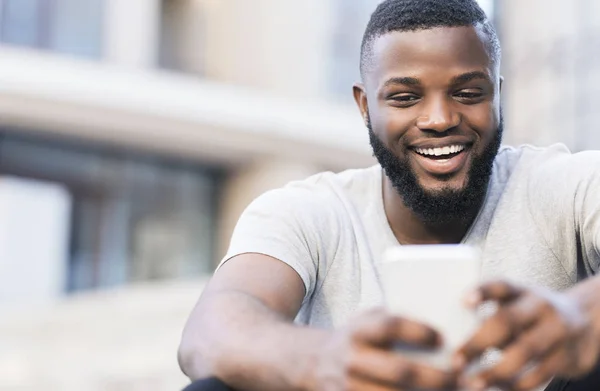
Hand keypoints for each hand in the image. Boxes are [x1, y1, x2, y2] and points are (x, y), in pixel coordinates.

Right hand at [308, 308, 458, 390]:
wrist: (314, 363)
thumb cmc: (356, 339)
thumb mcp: (366, 321)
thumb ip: (392, 319)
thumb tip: (441, 318)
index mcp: (358, 332)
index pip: (389, 327)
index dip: (417, 331)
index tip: (442, 337)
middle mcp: (352, 360)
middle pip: (398, 371)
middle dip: (434, 377)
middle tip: (460, 374)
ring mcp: (349, 387)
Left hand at [454, 280, 599, 390]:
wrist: (584, 323)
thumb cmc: (532, 316)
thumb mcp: (517, 305)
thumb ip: (493, 316)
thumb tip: (458, 342)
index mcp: (522, 291)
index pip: (500, 286)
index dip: (482, 291)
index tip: (464, 302)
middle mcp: (540, 307)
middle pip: (507, 321)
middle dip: (478, 343)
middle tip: (455, 360)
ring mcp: (557, 330)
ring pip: (524, 351)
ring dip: (495, 370)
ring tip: (472, 383)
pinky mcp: (567, 356)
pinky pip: (539, 374)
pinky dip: (516, 384)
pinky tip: (497, 387)